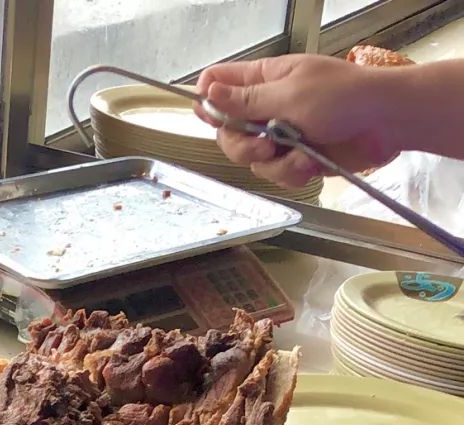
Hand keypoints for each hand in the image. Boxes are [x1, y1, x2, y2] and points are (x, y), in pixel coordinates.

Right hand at [195, 54, 401, 186]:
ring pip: (252, 160)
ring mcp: (280, 134)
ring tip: (301, 154)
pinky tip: (311, 163)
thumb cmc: (344, 96)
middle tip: (264, 147)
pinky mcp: (295, 158)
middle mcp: (266, 106)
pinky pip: (276, 175)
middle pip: (228, 133)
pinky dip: (292, 173)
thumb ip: (245, 101)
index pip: (217, 83)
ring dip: (275, 163)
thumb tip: (207, 93)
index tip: (211, 119)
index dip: (207, 102)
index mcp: (263, 80)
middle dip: (243, 147)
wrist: (386, 123)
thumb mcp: (289, 96)